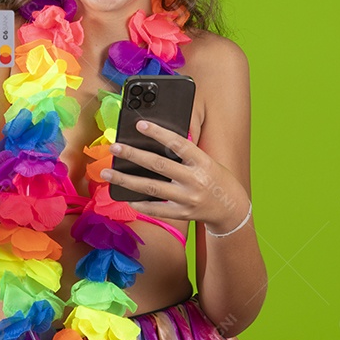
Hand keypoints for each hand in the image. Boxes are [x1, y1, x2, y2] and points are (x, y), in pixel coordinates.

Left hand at [99, 120, 249, 231]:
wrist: (231, 208)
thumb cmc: (215, 178)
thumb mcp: (205, 160)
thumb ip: (184, 154)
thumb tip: (153, 143)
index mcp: (202, 161)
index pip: (178, 143)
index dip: (158, 133)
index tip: (139, 124)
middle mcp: (195, 180)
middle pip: (159, 165)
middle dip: (134, 154)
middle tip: (114, 147)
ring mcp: (188, 199)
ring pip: (152, 188)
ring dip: (126, 180)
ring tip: (108, 172)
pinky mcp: (183, 214)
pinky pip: (157, 208)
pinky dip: (140, 203)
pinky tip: (126, 196)